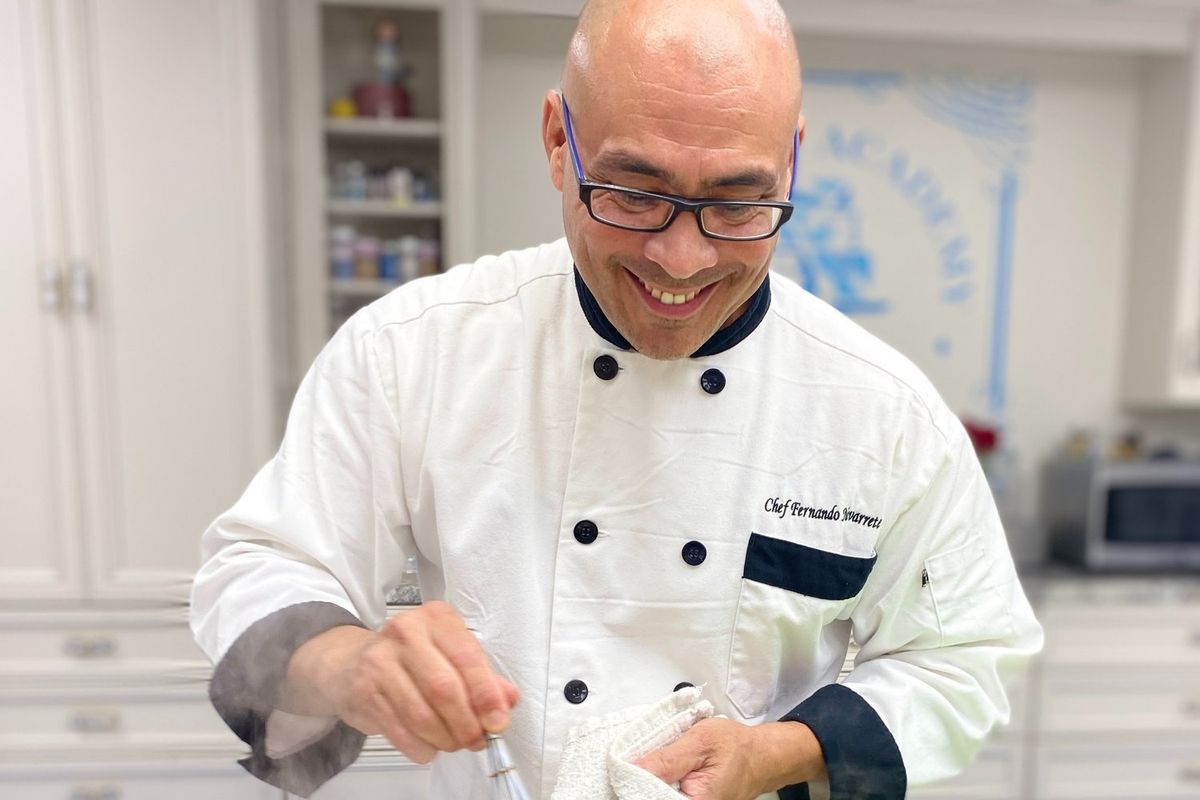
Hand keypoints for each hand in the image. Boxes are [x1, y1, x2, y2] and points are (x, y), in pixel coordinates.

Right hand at [284, 601, 518, 763]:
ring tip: (454, 743)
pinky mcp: (364, 691)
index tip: (498, 721)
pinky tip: (429, 748)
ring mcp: (380, 660)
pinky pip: (399, 730)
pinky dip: (421, 747)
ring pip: (422, 713)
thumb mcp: (450, 655)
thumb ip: (483, 676)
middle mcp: (406, 632)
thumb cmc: (411, 659)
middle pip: (444, 687)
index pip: (467, 656)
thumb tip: (508, 700)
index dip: (486, 694)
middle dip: (466, 722)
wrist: (351, 663)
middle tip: (477, 739)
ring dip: (445, 738)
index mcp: (436, 618)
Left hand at [634, 718, 825, 799]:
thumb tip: (632, 767)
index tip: (626, 760)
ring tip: (666, 757)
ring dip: (654, 775)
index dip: (635, 777)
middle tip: (651, 752)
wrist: (762, 756)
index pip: (648, 795)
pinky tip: (668, 767)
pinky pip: (668, 792)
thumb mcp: (701, 742)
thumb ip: (667, 758)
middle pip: (650, 794)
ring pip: (657, 792)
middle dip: (645, 774)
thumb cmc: (737, 746)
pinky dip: (663, 779)